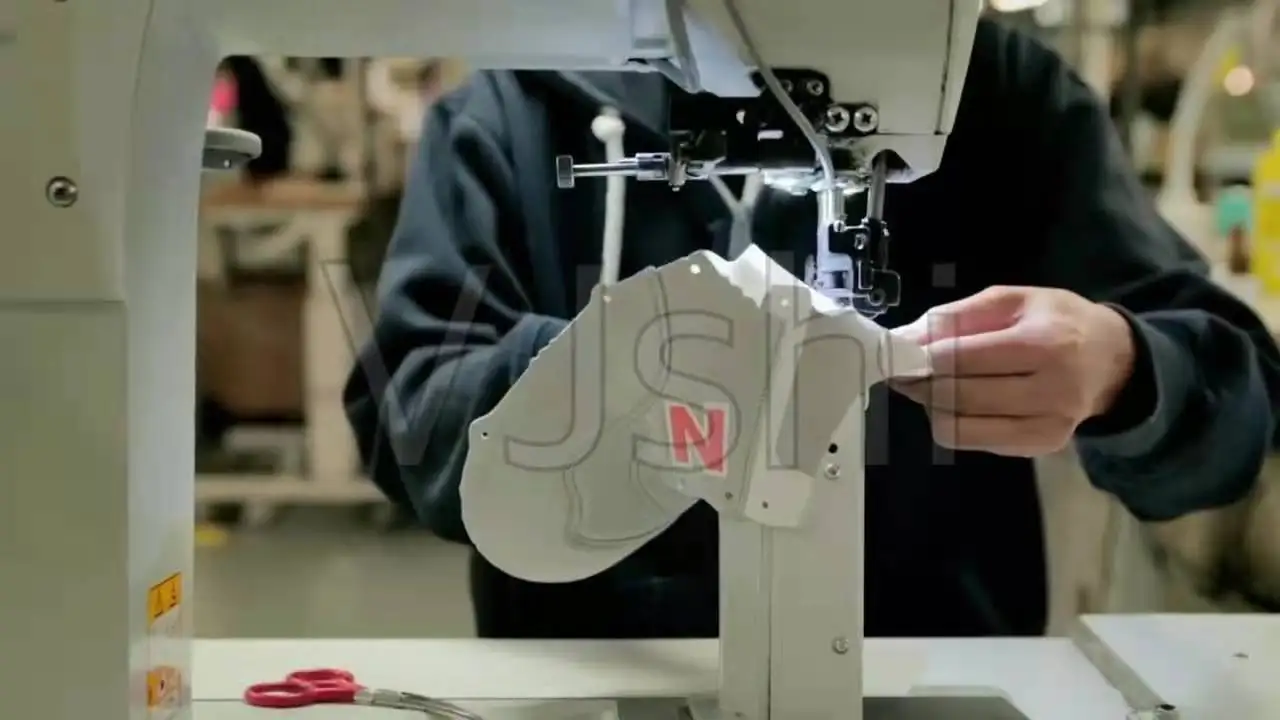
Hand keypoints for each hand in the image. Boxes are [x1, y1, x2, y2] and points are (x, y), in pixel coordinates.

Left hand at [889, 286, 1136, 456]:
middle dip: (921, 383)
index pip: (963, 358)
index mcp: (1044, 343)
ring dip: (933, 406)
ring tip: (932, 386)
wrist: (1114, 360)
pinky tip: (961, 403)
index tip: (895, 355)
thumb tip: (904, 339)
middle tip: (905, 371)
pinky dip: (956, 422)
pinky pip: (975, 442)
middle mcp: (1050, 390)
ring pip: (960, 427)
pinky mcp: (1041, 447)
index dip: (921, 358)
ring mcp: (1047, 426)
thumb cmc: (1057, 321)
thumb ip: (957, 317)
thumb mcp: (1012, 300)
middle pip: (958, 396)